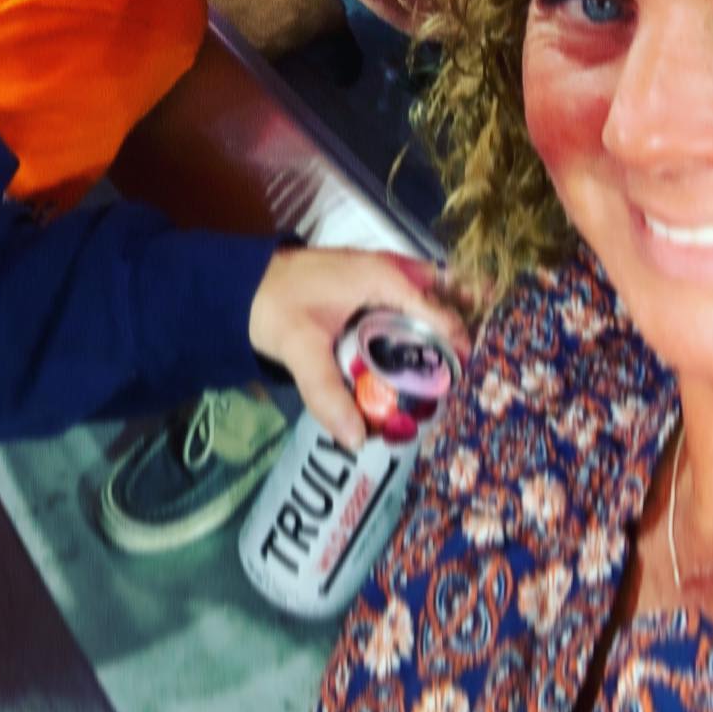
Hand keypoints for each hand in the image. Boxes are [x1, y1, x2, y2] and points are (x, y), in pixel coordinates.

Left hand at [248, 246, 472, 447]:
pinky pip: (408, 304)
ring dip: (443, 328)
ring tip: (456, 371)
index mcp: (382, 277)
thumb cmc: (275, 305)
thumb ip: (327, 392)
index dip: (457, 347)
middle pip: (444, 296)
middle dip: (462, 329)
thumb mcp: (300, 349)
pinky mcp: (369, 289)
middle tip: (471, 372)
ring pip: (428, 299)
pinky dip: (421, 326)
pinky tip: (421, 362)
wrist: (242, 283)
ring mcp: (380, 277)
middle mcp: (390, 271)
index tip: (464, 383)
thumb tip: (357, 439)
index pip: (438, 312)